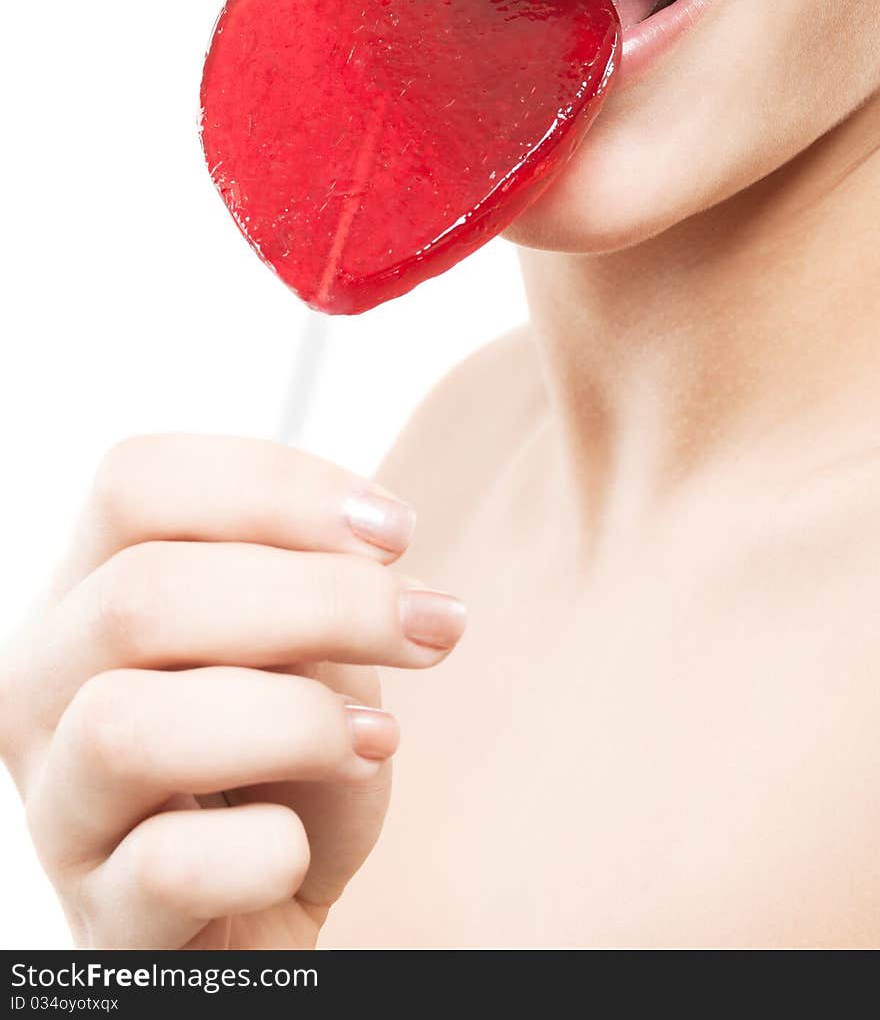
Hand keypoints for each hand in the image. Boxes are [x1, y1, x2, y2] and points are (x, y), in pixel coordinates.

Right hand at [0, 434, 464, 948]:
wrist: (267, 903)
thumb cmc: (288, 760)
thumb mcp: (310, 655)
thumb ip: (309, 600)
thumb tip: (365, 568)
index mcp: (88, 595)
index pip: (135, 483)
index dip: (275, 486)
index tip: (397, 531)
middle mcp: (44, 687)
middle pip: (143, 594)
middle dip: (322, 599)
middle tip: (434, 625)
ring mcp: (59, 808)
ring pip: (131, 725)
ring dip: (294, 719)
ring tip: (380, 736)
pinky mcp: (104, 918)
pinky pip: (168, 868)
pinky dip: (264, 849)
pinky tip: (302, 846)